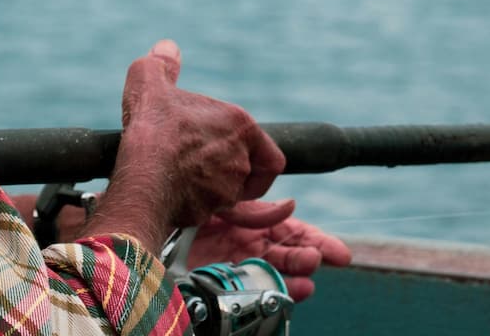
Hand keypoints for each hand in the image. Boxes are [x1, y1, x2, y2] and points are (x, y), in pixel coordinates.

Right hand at [85, 39, 284, 251]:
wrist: (143, 174)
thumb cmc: (153, 127)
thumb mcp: (150, 79)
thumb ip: (161, 63)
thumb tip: (167, 48)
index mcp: (239, 124)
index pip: (268, 150)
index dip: (255, 153)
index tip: (234, 151)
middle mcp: (241, 159)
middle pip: (250, 173)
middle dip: (231, 172)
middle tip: (206, 164)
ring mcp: (227, 189)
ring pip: (230, 194)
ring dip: (214, 189)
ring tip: (184, 177)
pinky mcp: (209, 213)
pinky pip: (210, 212)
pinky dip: (199, 208)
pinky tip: (181, 203)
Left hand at [187, 198, 351, 301]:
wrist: (152, 220)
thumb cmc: (185, 201)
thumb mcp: (224, 199)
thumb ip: (255, 207)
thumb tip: (291, 206)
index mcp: (245, 219)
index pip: (286, 229)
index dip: (312, 239)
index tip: (337, 252)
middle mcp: (244, 243)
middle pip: (285, 252)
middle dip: (308, 255)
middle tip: (325, 258)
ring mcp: (236, 264)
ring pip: (275, 271)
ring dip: (297, 273)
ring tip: (310, 271)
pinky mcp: (226, 281)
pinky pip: (258, 288)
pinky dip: (280, 290)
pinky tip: (298, 289)